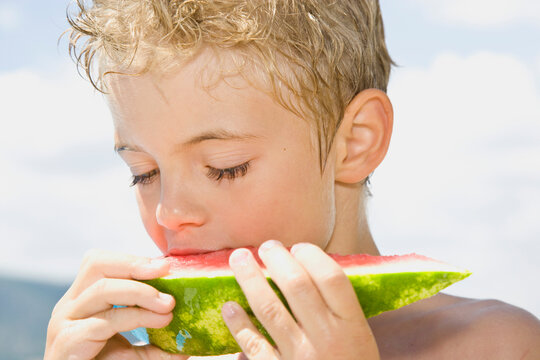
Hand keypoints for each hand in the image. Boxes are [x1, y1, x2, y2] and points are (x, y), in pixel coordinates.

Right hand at [44, 249, 188, 359]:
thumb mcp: (126, 351)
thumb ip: (150, 342)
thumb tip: (185, 343)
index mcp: (82, 300)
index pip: (101, 262)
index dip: (133, 259)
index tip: (165, 265)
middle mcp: (70, 306)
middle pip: (96, 265)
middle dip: (135, 265)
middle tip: (165, 273)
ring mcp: (64, 322)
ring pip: (103, 290)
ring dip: (142, 292)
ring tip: (168, 304)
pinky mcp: (67, 341)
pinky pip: (106, 321)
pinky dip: (138, 317)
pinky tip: (159, 322)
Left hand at [221, 240, 379, 359]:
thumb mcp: (359, 339)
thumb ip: (341, 309)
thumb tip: (311, 269)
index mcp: (352, 327)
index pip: (332, 278)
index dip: (312, 255)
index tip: (299, 247)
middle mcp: (326, 339)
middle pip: (297, 286)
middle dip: (277, 259)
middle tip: (266, 246)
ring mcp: (299, 357)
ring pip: (269, 308)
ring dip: (250, 279)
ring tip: (238, 258)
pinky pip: (252, 344)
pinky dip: (238, 323)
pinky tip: (229, 306)